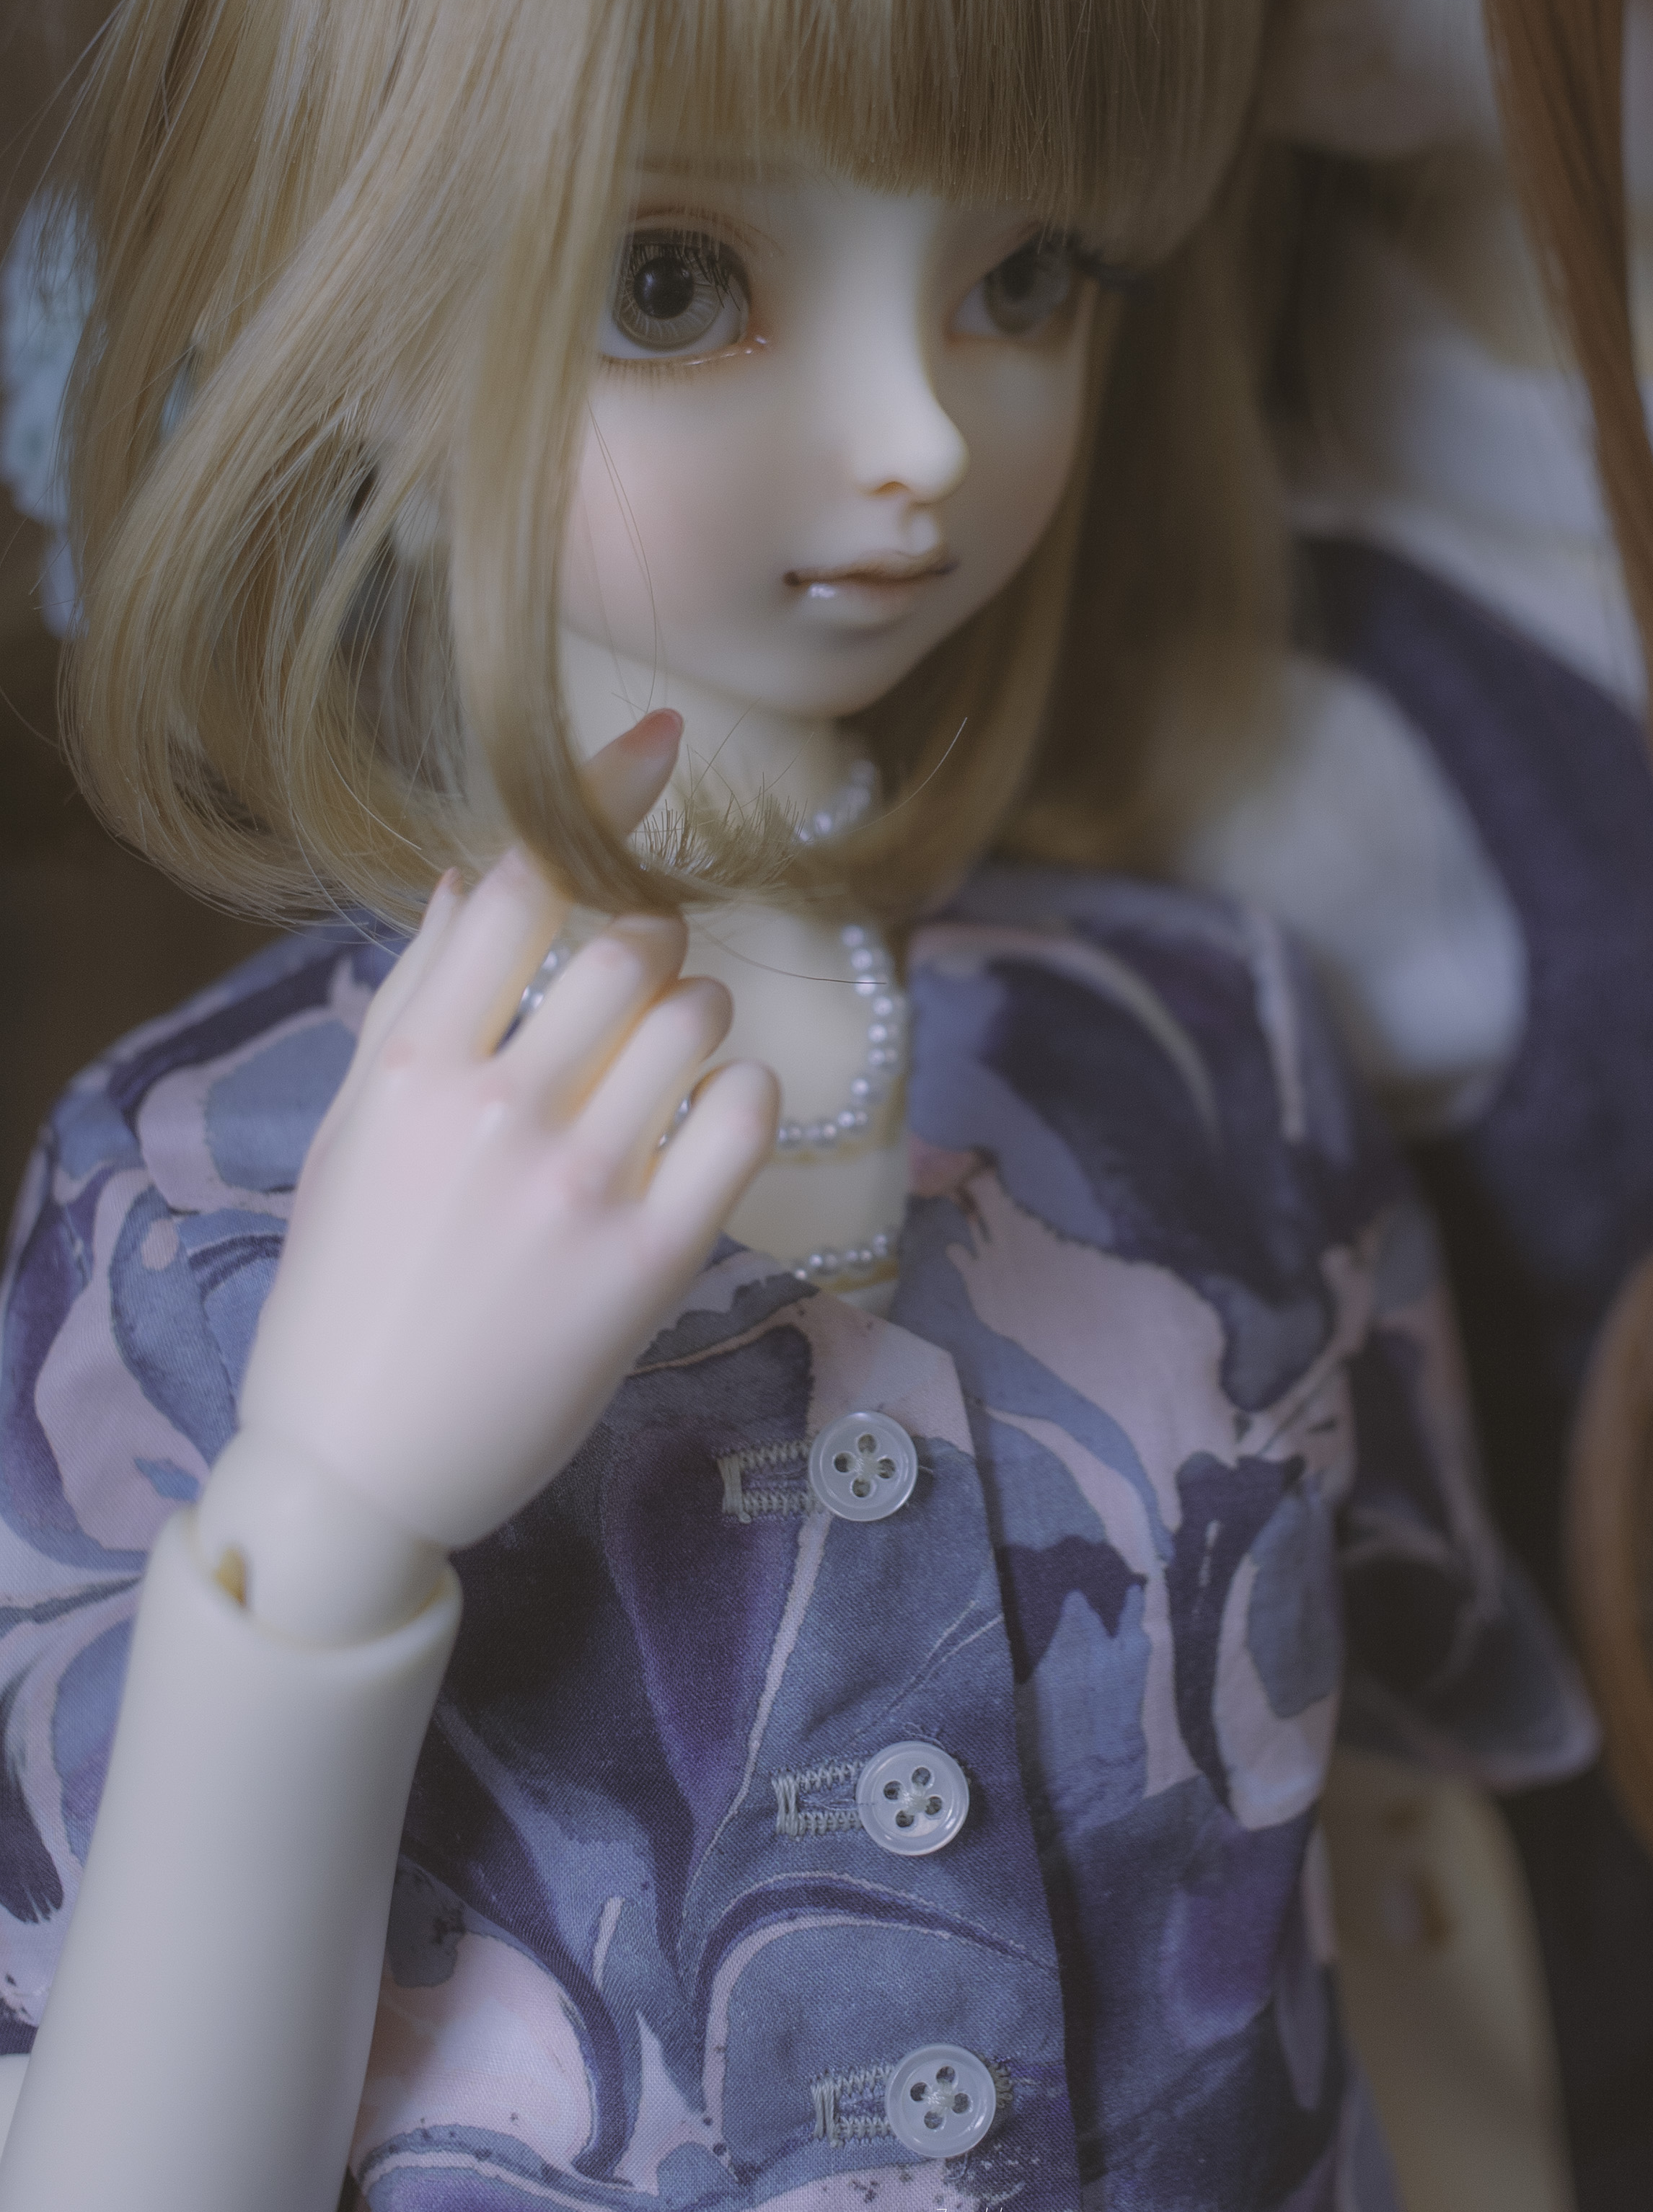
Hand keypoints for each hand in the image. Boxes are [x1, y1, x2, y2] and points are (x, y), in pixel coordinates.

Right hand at [232, 714, 778, 1556]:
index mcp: (412, 1067)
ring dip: (698, 1022)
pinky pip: (744, 1117)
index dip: (599, 798)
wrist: (356, 1472)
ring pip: (698, 1017)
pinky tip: (703, 1127)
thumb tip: (472, 877)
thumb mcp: (351, 1135)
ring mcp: (577, 1185)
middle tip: (633, 998)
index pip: (524, 884)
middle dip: (650, 945)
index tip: (657, 739)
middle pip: (631, 940)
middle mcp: (496, 1109)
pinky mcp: (650, 1262)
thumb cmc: (348, 1291)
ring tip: (659, 1076)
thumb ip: (417, 1003)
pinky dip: (741, 1099)